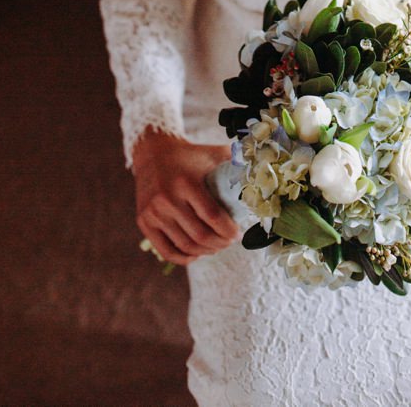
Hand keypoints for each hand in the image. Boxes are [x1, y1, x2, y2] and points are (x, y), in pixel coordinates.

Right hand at [131, 128, 239, 264]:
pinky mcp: (144, 222)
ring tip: (216, 245)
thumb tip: (267, 172)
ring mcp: (153, 212)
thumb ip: (238, 162)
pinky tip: (197, 252)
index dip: (230, 231)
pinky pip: (167, 251)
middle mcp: (166, 199)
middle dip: (221, 244)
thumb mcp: (213, 153)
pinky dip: (185, 257)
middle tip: (229, 241)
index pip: (213, 217)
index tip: (238, 232)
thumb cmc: (190, 156)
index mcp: (186, 182)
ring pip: (186, 246)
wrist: (151, 153)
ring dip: (207, 251)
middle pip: (201, 236)